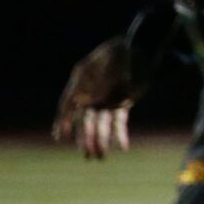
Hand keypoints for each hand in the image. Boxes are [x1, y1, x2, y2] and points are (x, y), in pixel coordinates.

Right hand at [53, 36, 136, 160]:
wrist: (143, 46)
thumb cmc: (122, 48)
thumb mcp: (112, 54)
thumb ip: (103, 75)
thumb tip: (93, 99)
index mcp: (82, 81)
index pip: (67, 104)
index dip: (62, 120)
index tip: (60, 136)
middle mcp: (91, 94)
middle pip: (85, 119)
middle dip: (86, 137)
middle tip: (86, 154)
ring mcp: (106, 100)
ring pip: (100, 124)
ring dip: (100, 140)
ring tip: (99, 157)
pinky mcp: (121, 103)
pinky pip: (118, 121)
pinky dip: (120, 134)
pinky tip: (123, 146)